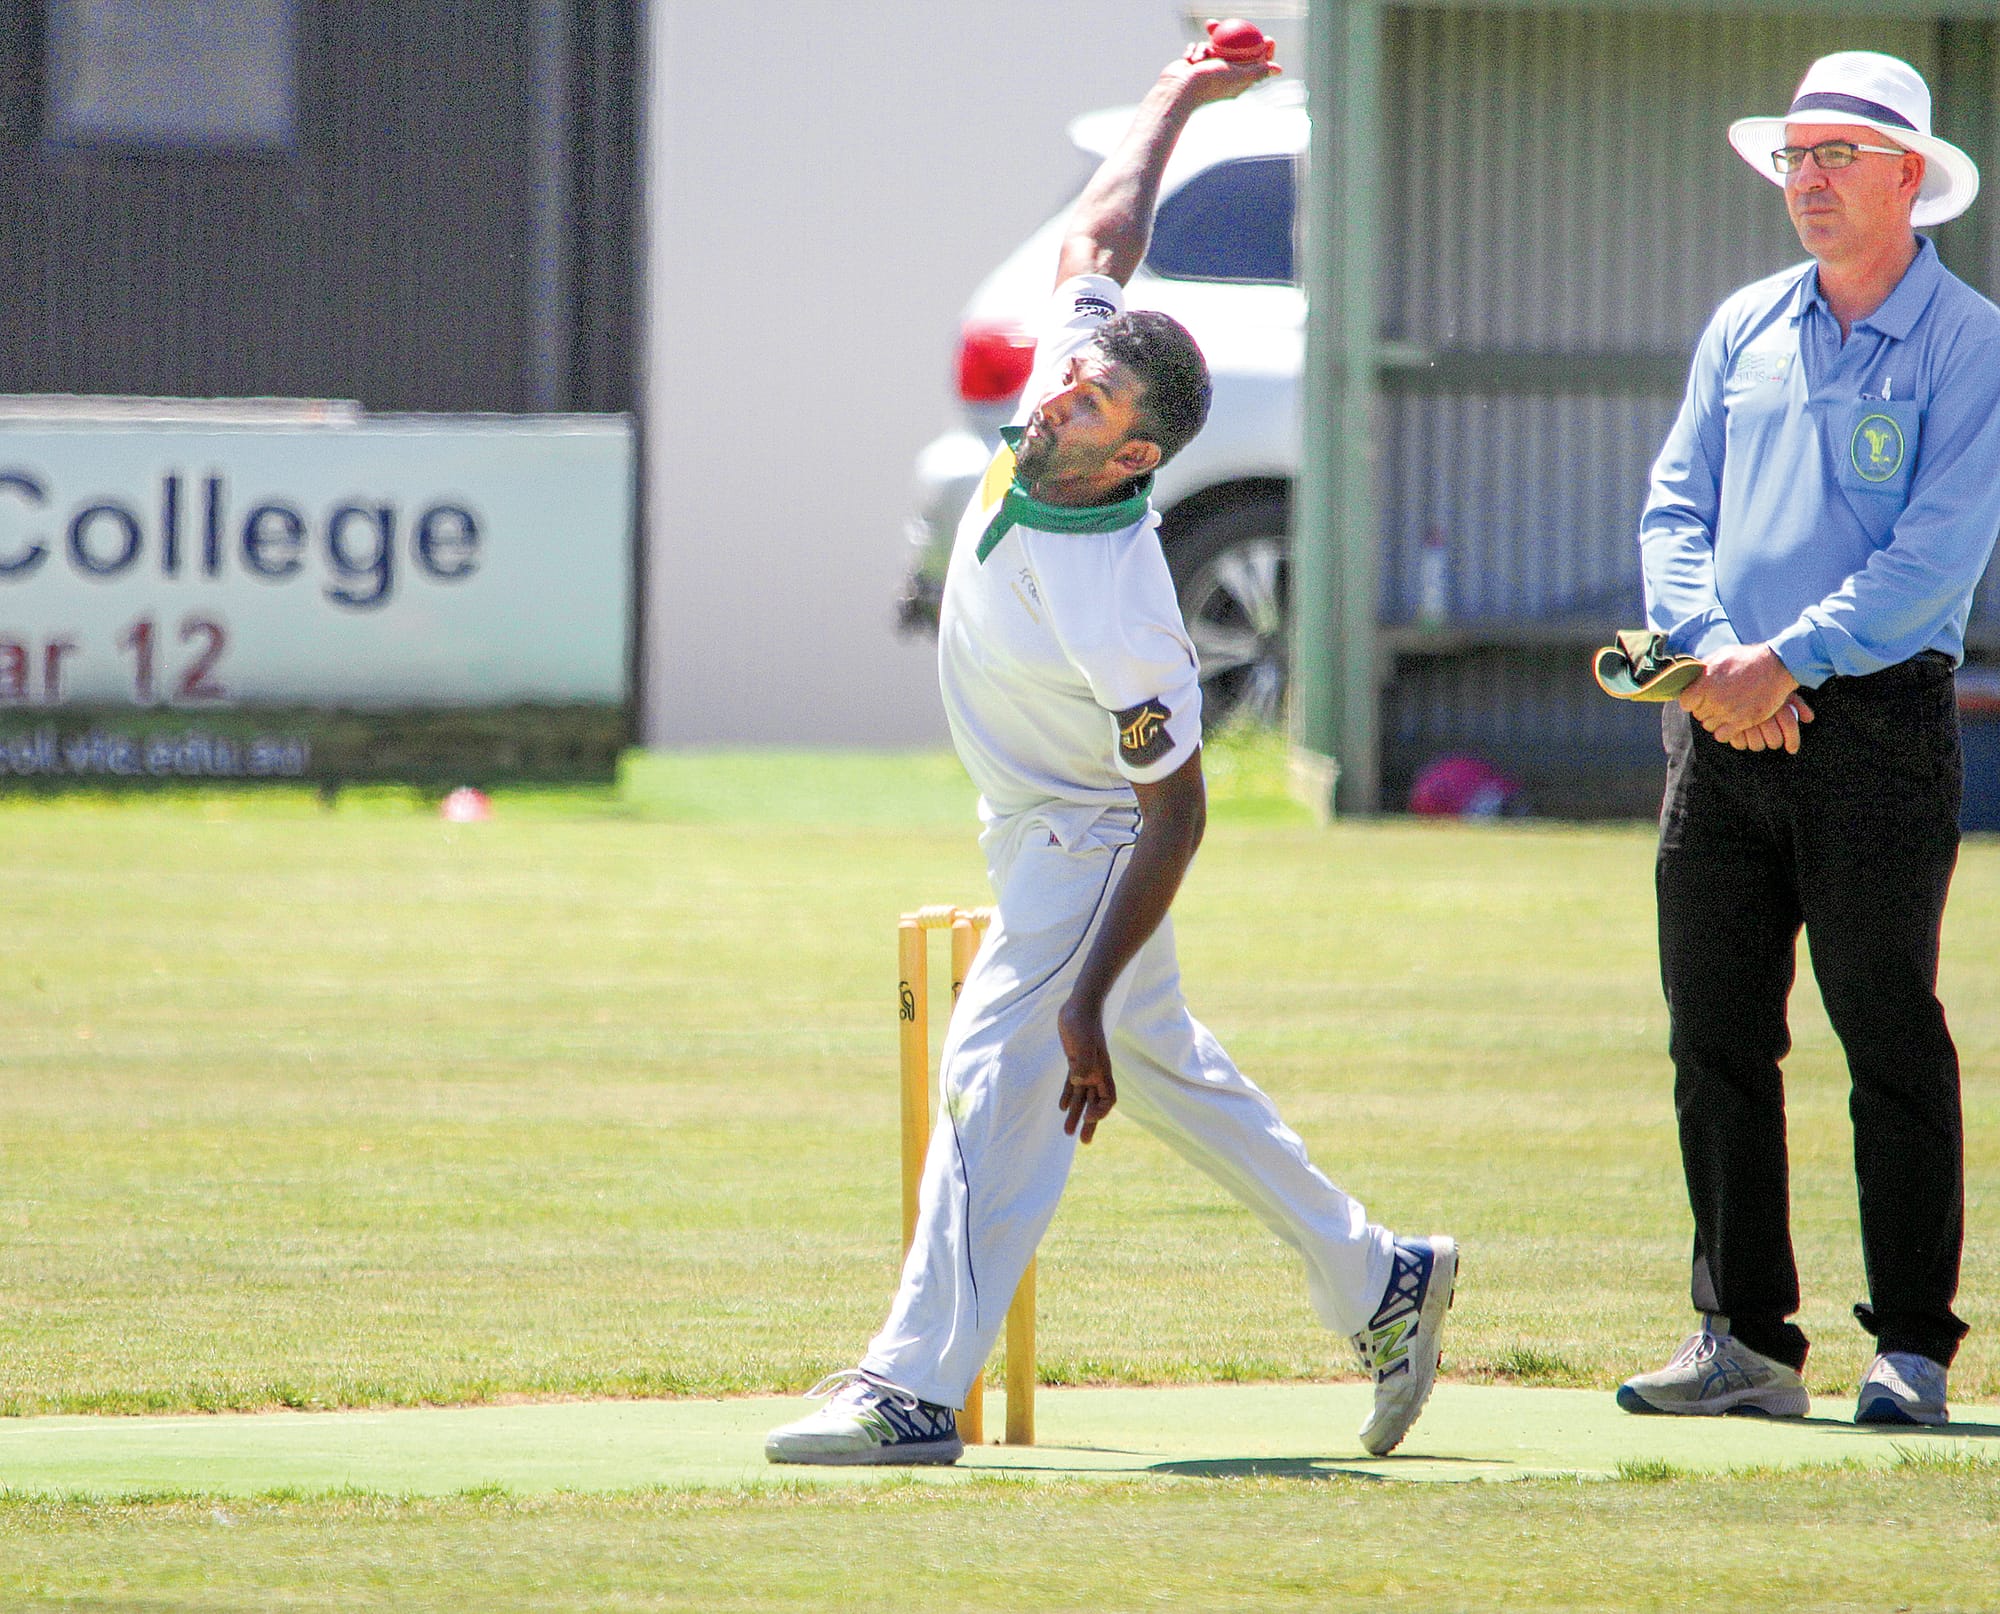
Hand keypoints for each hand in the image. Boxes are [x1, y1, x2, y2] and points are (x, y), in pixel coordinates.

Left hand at [1056, 992, 1116, 1144]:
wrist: (1079, 1005)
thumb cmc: (1083, 1022)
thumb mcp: (1082, 1041)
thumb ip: (1082, 1062)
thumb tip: (1078, 1081)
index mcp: (1102, 1070)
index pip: (1108, 1099)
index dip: (1100, 1112)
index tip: (1088, 1117)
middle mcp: (1096, 1072)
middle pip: (1096, 1104)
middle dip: (1090, 1124)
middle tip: (1085, 1142)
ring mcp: (1085, 1067)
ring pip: (1082, 1096)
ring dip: (1077, 1114)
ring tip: (1067, 1132)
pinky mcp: (1074, 1060)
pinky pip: (1072, 1084)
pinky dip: (1068, 1096)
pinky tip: (1062, 1107)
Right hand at [1163, 43, 1280, 105]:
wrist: (1178, 90)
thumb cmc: (1209, 83)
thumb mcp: (1238, 76)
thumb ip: (1258, 72)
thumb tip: (1278, 69)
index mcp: (1237, 81)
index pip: (1256, 64)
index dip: (1265, 51)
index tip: (1268, 39)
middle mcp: (1223, 75)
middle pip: (1235, 50)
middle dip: (1234, 38)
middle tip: (1237, 25)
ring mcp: (1207, 70)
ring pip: (1214, 46)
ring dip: (1206, 47)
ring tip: (1203, 50)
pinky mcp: (1193, 65)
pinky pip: (1198, 48)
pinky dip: (1194, 51)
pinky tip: (1190, 57)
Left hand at [1679, 644, 1811, 750]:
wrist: (1776, 666)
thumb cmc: (1747, 658)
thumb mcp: (1720, 656)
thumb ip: (1702, 669)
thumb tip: (1689, 677)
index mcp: (1706, 683)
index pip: (1685, 702)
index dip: (1690, 701)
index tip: (1697, 698)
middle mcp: (1715, 699)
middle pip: (1698, 714)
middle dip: (1704, 709)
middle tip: (1715, 703)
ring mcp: (1728, 712)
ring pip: (1709, 726)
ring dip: (1714, 720)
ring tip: (1723, 711)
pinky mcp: (1743, 721)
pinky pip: (1722, 735)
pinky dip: (1724, 731)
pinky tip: (1730, 722)